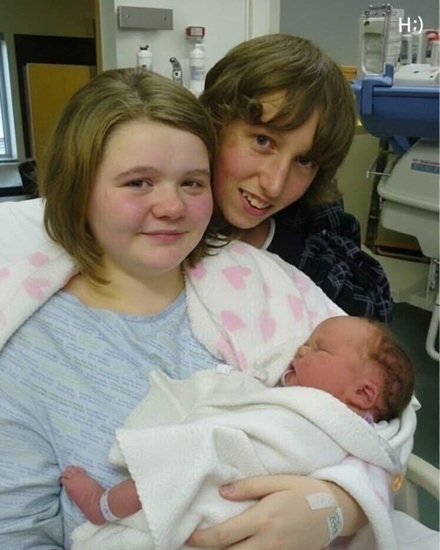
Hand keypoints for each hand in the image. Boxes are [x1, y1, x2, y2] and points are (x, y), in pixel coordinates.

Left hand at [186, 475, 348, 549]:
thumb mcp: (277, 481)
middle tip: (196, 544)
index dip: (204, 539)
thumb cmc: (304, 490)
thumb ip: (248, 487)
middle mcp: (269, 541)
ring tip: (215, 547)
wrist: (336, 509)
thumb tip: (222, 492)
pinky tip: (238, 549)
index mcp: (263, 518)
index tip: (188, 539)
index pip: (225, 535)